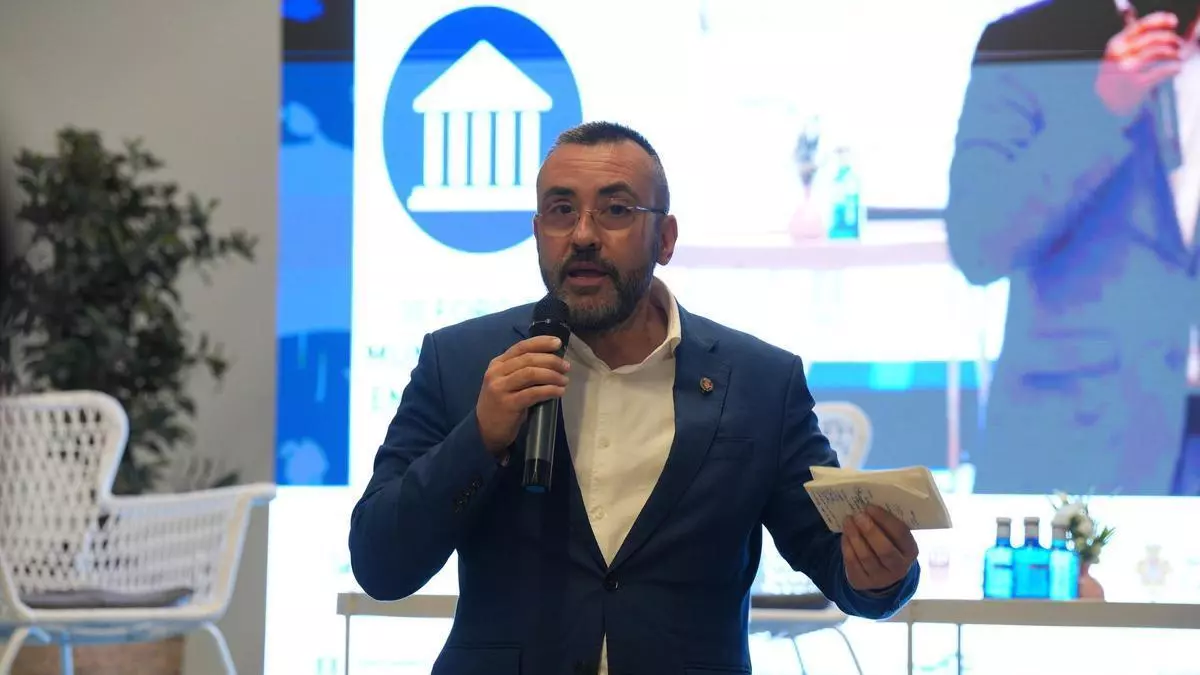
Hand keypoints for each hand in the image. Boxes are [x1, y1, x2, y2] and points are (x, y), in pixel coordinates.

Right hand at [476, 336, 569, 455]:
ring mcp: (500, 388)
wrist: (485, 430)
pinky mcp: (508, 404)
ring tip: (564, 380)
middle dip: (551, 361)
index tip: (558, 343)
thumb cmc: (501, 404)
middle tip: (566, 367)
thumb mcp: (506, 382)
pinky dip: (549, 390)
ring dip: (552, 375)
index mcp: (497, 363)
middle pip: (528, 359)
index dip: (541, 343)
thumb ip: (521, 370)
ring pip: (531, 374)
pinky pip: (533, 393)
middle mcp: (497, 372)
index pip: (521, 347)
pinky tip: (559, 392)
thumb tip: (551, 361)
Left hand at [841, 505, 919, 592]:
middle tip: (857, 515)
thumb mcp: (894, 538)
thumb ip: (887, 525)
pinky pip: (852, 563)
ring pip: (866, 556)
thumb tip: (869, 507)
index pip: (901, 534)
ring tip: (847, 521)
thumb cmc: (888, 546)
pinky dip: (847, 546)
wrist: (880, 574)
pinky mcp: (862, 582)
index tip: (870, 507)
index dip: (885, 519)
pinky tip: (845, 535)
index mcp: (910, 551)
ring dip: (854, 536)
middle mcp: (899, 568)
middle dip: (870, 530)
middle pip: (884, 549)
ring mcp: (880, 578)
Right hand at [1096, 12, 1183, 116]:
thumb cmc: (1117, 76)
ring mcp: (1127, 69)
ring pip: (1157, 52)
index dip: (1159, 21)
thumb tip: (1162, 26)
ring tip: (1177, 56)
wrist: (1105, 103)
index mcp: (1116, 44)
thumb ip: (1135, 39)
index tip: (1173, 21)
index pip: (1140, 26)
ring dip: (1173, 52)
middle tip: (1178, 43)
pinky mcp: (1136, 84)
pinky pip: (1161, 71)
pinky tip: (1176, 68)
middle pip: (1152, 38)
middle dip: (1170, 39)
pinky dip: (1172, 68)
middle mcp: (1119, 54)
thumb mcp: (1118, 54)